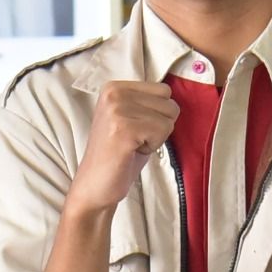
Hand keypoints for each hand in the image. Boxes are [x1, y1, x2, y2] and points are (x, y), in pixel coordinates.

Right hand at [67, 80, 180, 217]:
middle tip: (135, 139)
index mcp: (114, 87)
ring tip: (133, 145)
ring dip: (156, 138)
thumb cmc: (119, 155)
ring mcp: (117, 109)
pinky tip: (132, 151)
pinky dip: (153, 147)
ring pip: (168, 118)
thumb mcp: (132, 118)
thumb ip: (148, 103)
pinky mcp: (123, 127)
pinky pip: (162, 131)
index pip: (164, 90)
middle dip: (159, 125)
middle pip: (169, 103)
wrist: (96, 184)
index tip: (136, 129)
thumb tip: (175, 100)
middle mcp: (114, 93)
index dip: (158, 114)